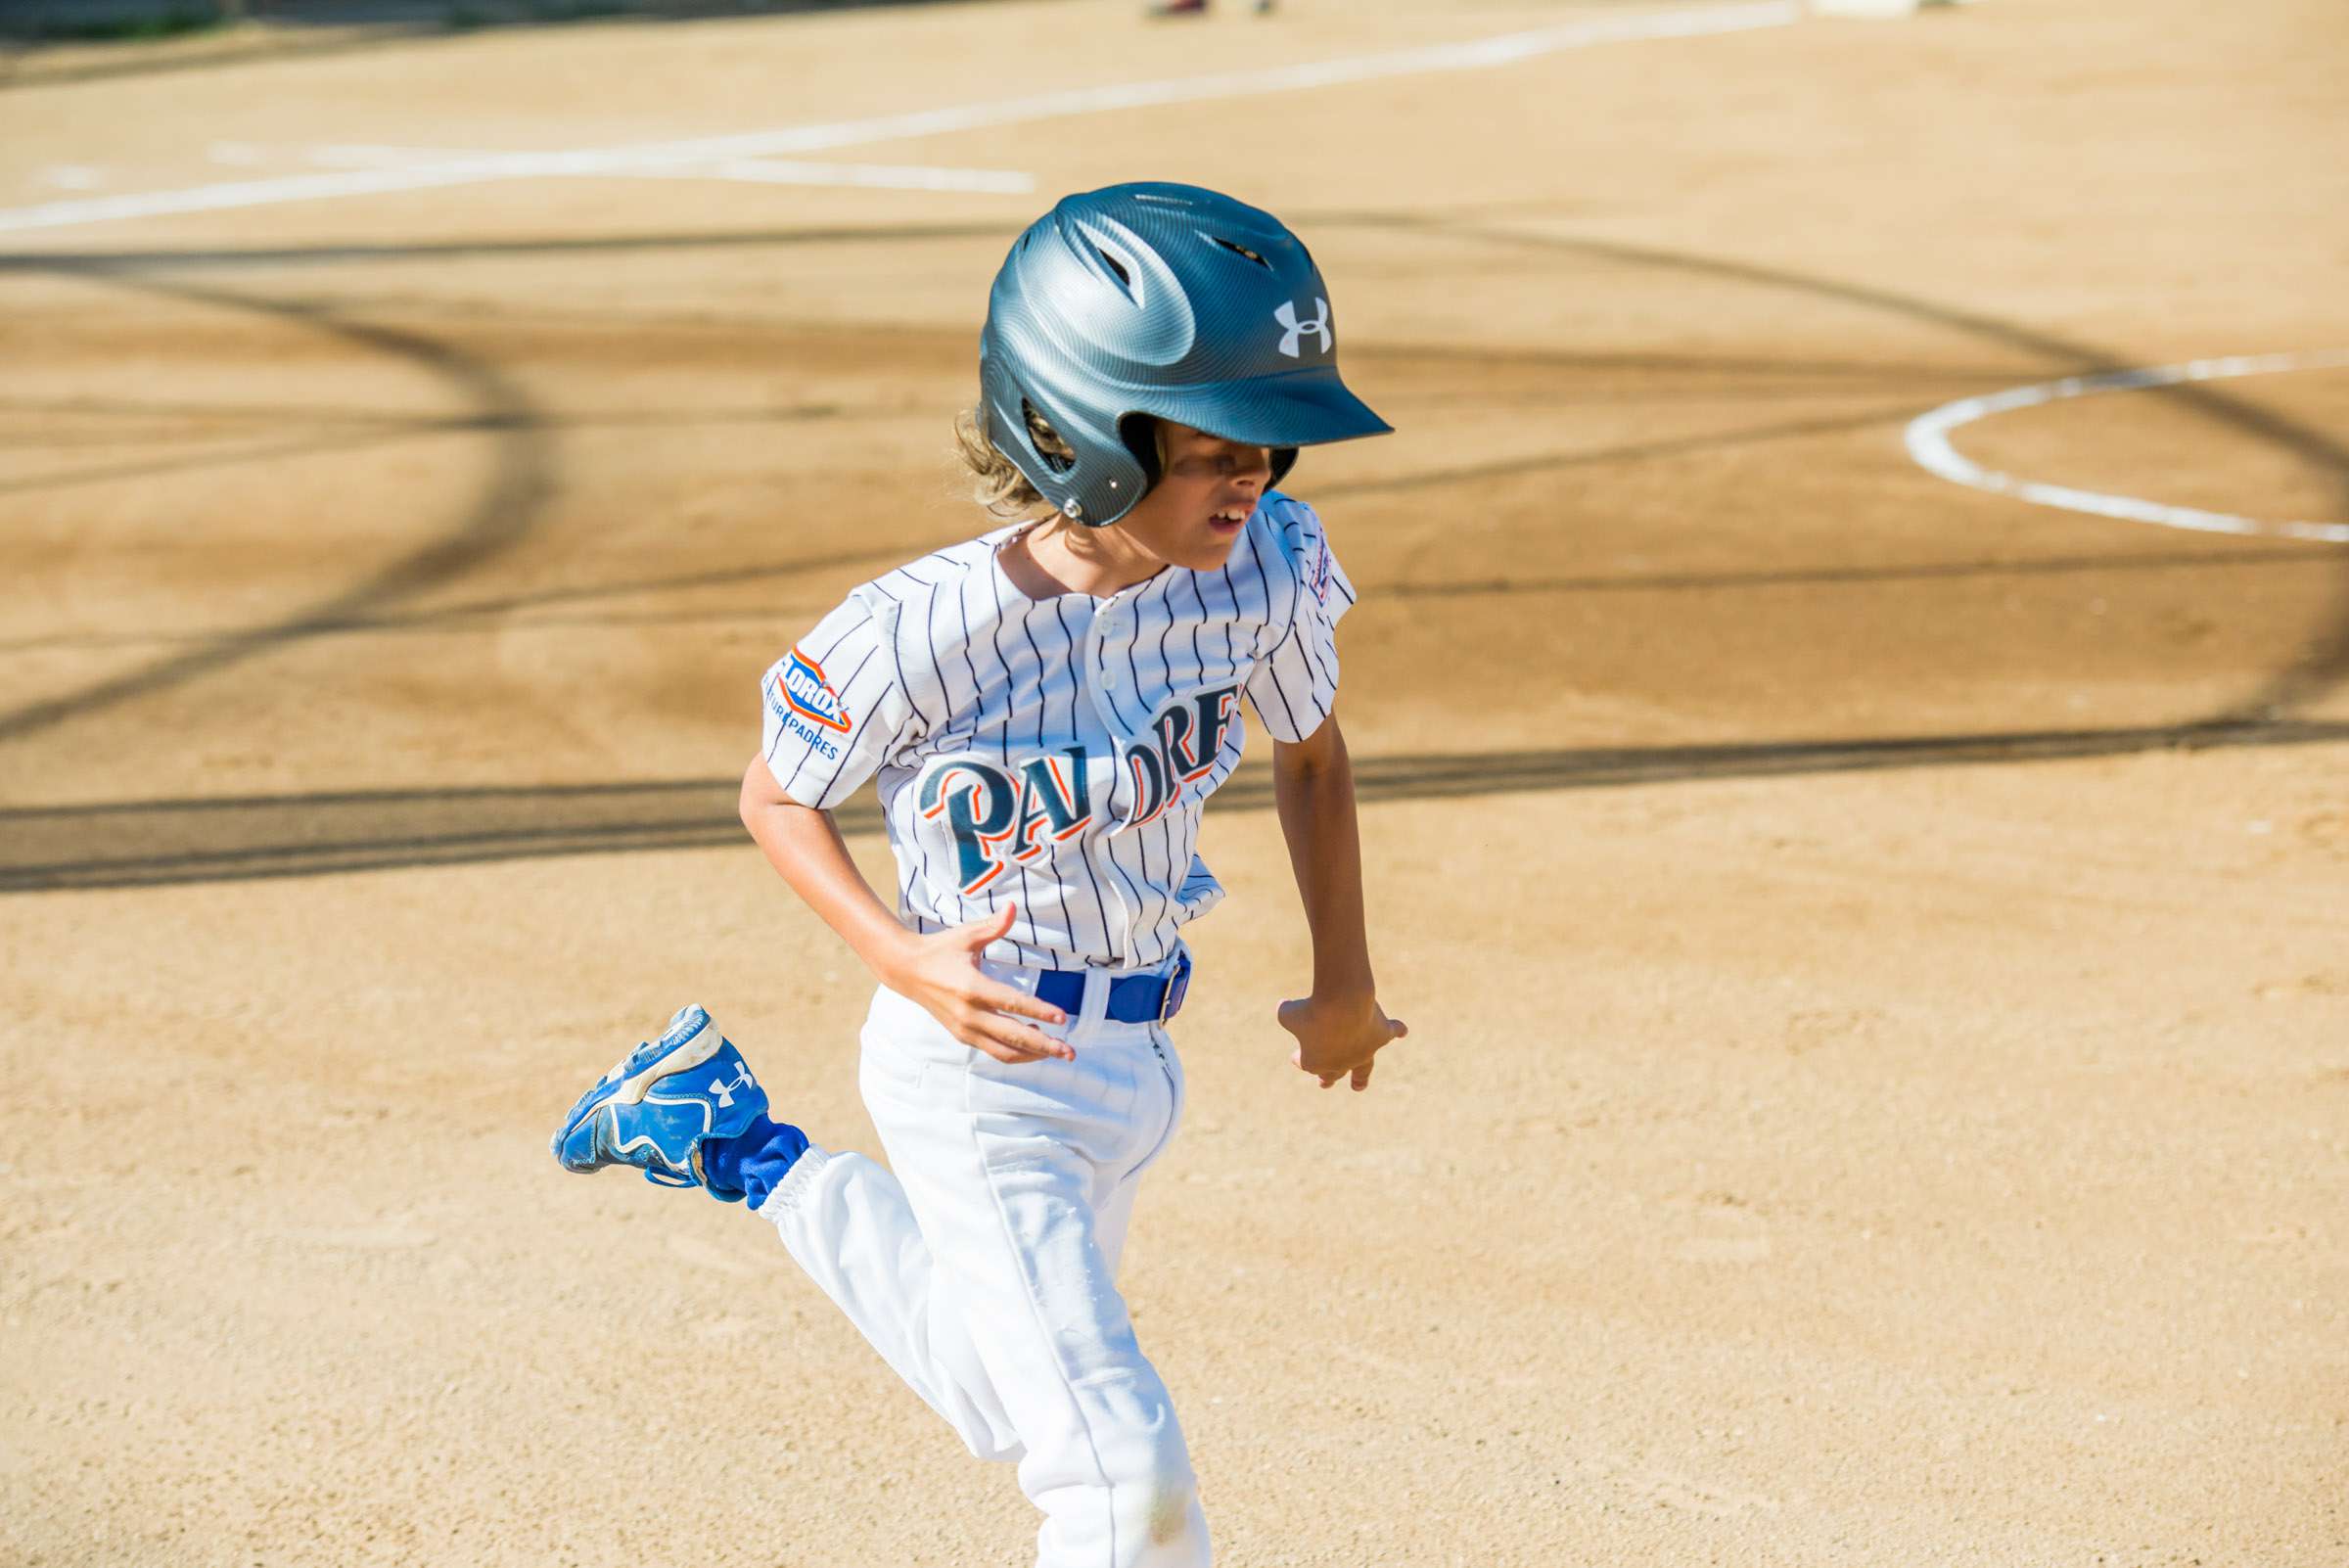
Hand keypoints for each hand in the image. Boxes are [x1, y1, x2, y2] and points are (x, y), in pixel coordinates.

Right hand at [885, 904, 1072, 1064]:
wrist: (906, 971)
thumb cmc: (941, 949)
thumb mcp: (967, 935)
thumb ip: (994, 926)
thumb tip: (1013, 907)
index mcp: (972, 986)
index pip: (1013, 1003)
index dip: (1039, 1011)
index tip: (1062, 1018)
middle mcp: (969, 1013)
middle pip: (1013, 1036)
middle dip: (1045, 1046)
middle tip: (1070, 1052)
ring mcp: (964, 1028)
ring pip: (1004, 1051)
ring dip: (1032, 1055)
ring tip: (1056, 1050)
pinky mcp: (962, 1036)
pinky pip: (993, 1050)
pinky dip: (1015, 1051)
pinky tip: (1033, 1042)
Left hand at [1278, 991, 1407, 1091]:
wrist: (1340, 1005)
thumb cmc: (1309, 1011)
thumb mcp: (1288, 1012)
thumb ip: (1285, 1012)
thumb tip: (1284, 1007)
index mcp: (1316, 1062)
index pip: (1305, 1064)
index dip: (1298, 1058)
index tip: (1295, 1054)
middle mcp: (1341, 1062)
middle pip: (1334, 1074)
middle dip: (1328, 1078)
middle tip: (1324, 1083)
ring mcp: (1364, 1051)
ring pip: (1363, 1069)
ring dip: (1361, 1077)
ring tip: (1359, 1085)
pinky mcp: (1380, 1036)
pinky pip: (1391, 1033)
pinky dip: (1397, 1030)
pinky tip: (1402, 1030)